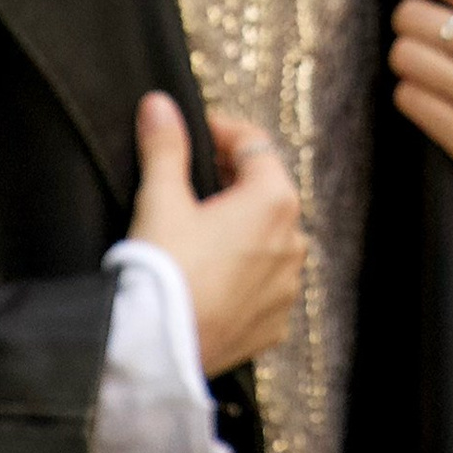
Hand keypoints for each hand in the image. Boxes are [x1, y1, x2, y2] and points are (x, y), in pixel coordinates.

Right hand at [127, 94, 303, 378]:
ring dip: (243, 228)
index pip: (254, 144)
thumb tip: (160, 104)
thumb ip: (165, 147)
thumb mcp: (160, 198)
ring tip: (200, 229)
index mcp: (274, 201)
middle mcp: (294, 242)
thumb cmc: (162, 268)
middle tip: (193, 178)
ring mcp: (288, 287)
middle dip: (233, 179)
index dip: (221, 131)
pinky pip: (265, 285)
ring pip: (270, 240)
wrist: (157, 347)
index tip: (194, 132)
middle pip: (267, 191)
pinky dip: (244, 273)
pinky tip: (210, 274)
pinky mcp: (274, 323)